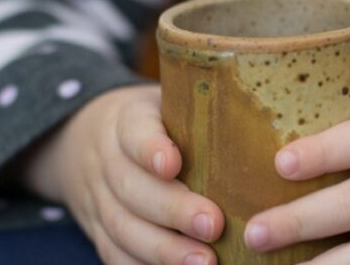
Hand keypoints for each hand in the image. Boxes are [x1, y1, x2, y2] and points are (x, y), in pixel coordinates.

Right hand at [22, 85, 224, 264]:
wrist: (83, 138)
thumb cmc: (156, 122)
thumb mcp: (168, 101)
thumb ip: (204, 108)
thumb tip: (266, 121)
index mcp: (126, 120)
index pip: (135, 131)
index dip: (151, 149)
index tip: (173, 165)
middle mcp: (106, 161)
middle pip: (131, 188)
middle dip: (172, 210)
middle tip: (213, 225)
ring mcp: (97, 200)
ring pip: (123, 228)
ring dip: (164, 250)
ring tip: (205, 261)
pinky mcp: (98, 232)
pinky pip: (116, 255)